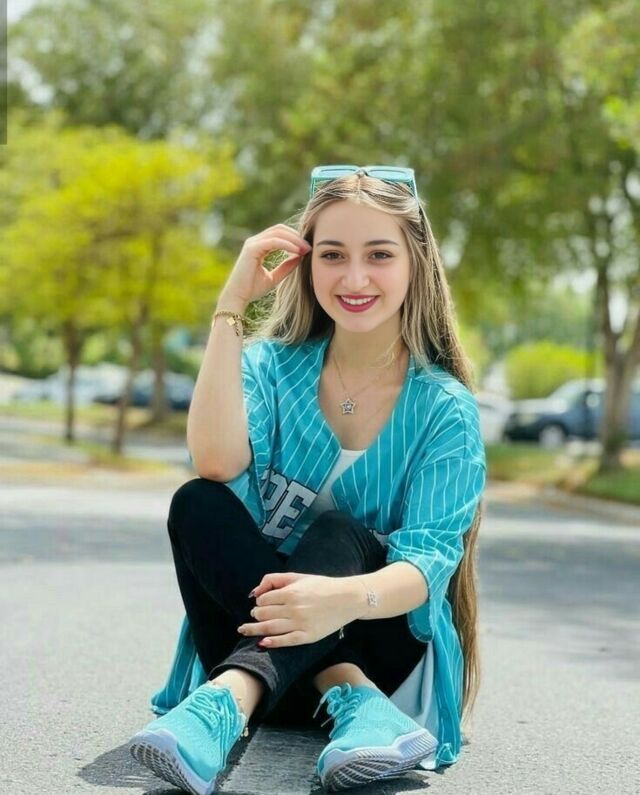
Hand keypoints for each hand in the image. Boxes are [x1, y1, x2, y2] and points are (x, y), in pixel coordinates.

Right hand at [222, 223, 311, 305]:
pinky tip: (297, 251)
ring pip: (278, 232)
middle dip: (297, 236)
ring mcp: (252, 243)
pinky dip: (287, 245)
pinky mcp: (251, 248)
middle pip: (280, 229)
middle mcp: (255, 241)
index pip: (279, 234)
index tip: (308, 248)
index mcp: (259, 246)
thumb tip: (301, 256)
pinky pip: (273, 241)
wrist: (238, 297)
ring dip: (294, 239)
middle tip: (310, 247)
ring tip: (306, 249)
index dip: (295, 238)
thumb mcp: (275, 277)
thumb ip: (286, 266)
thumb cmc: (252, 289)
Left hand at [238, 572, 354, 647]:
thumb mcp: (298, 576)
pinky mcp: (307, 636)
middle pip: (263, 615)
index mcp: (291, 593)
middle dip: (256, 615)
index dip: (259, 602)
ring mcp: (300, 624)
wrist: (347, 598)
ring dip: (254, 630)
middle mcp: (294, 609)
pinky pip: (285, 641)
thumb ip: (274, 579)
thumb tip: (255, 592)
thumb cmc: (322, 586)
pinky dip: (271, 642)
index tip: (261, 604)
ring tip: (244, 630)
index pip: (263, 600)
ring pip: (269, 628)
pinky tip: (262, 643)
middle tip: (255, 616)